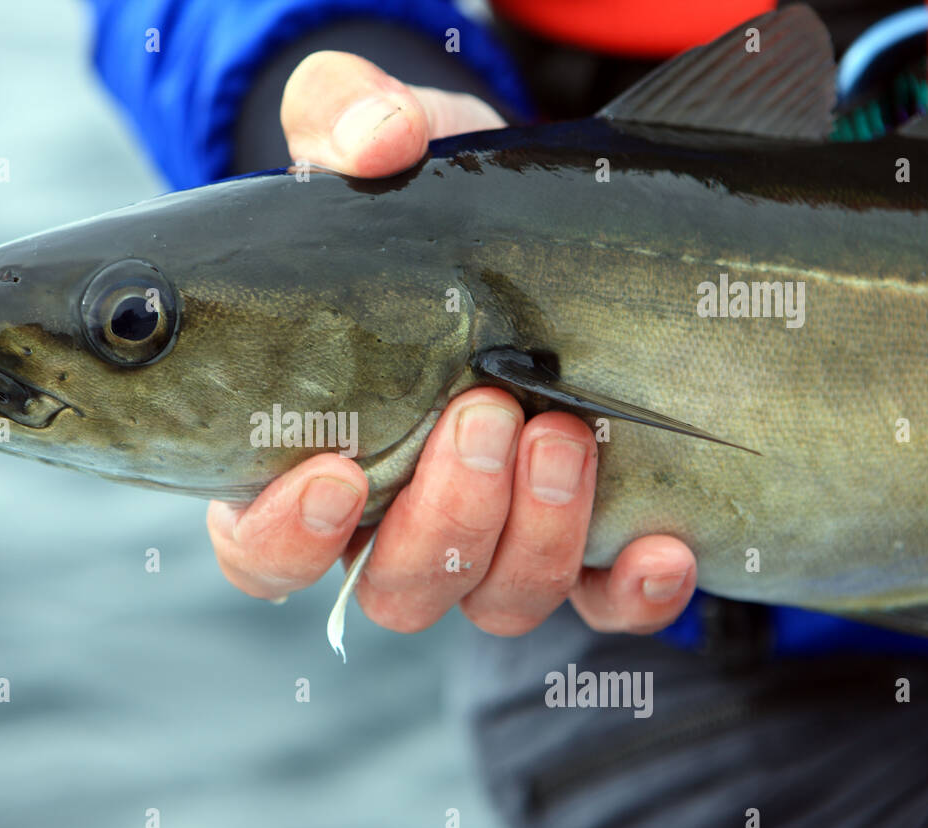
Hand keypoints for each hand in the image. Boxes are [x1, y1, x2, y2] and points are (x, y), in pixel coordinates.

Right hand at [207, 52, 696, 636]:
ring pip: (492, 603)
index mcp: (311, 455)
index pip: (260, 545)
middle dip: (440, 519)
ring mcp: (493, 543)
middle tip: (480, 415)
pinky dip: (632, 593)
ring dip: (530, 540)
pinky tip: (666, 544)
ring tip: (566, 435)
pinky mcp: (585, 545)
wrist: (529, 232)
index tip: (336, 472)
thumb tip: (379, 140)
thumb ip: (344, 122)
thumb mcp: (378, 145)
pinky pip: (603, 606)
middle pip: (393, 588)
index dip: (286, 535)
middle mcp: (395, 520)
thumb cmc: (422, 208)